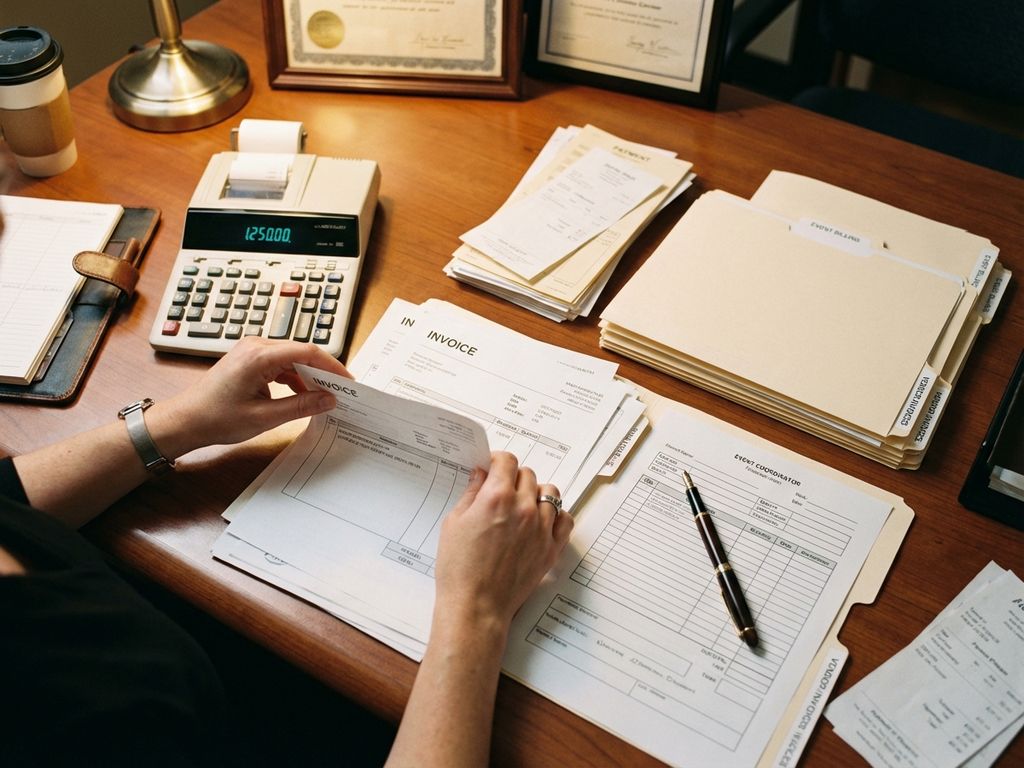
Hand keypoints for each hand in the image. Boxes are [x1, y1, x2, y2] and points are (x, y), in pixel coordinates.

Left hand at [150, 337, 349, 457]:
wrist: (185, 420)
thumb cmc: (216, 418)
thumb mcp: (265, 417)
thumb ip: (301, 406)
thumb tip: (329, 399)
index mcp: (259, 356)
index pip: (307, 352)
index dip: (332, 366)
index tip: (348, 381)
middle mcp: (256, 347)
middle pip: (302, 352)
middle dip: (323, 372)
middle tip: (341, 391)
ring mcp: (251, 351)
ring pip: (292, 358)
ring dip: (309, 377)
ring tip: (324, 397)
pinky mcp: (249, 360)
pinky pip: (280, 364)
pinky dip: (294, 378)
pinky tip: (302, 396)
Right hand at [434, 452, 572, 633]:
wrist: (476, 606)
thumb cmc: (459, 569)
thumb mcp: (454, 523)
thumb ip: (471, 493)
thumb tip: (481, 475)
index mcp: (497, 497)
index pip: (507, 461)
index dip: (498, 461)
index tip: (493, 467)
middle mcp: (524, 508)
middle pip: (528, 474)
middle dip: (513, 478)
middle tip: (502, 490)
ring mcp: (542, 528)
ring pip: (550, 492)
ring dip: (535, 493)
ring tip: (522, 505)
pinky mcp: (551, 548)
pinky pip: (565, 519)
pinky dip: (556, 515)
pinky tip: (541, 521)